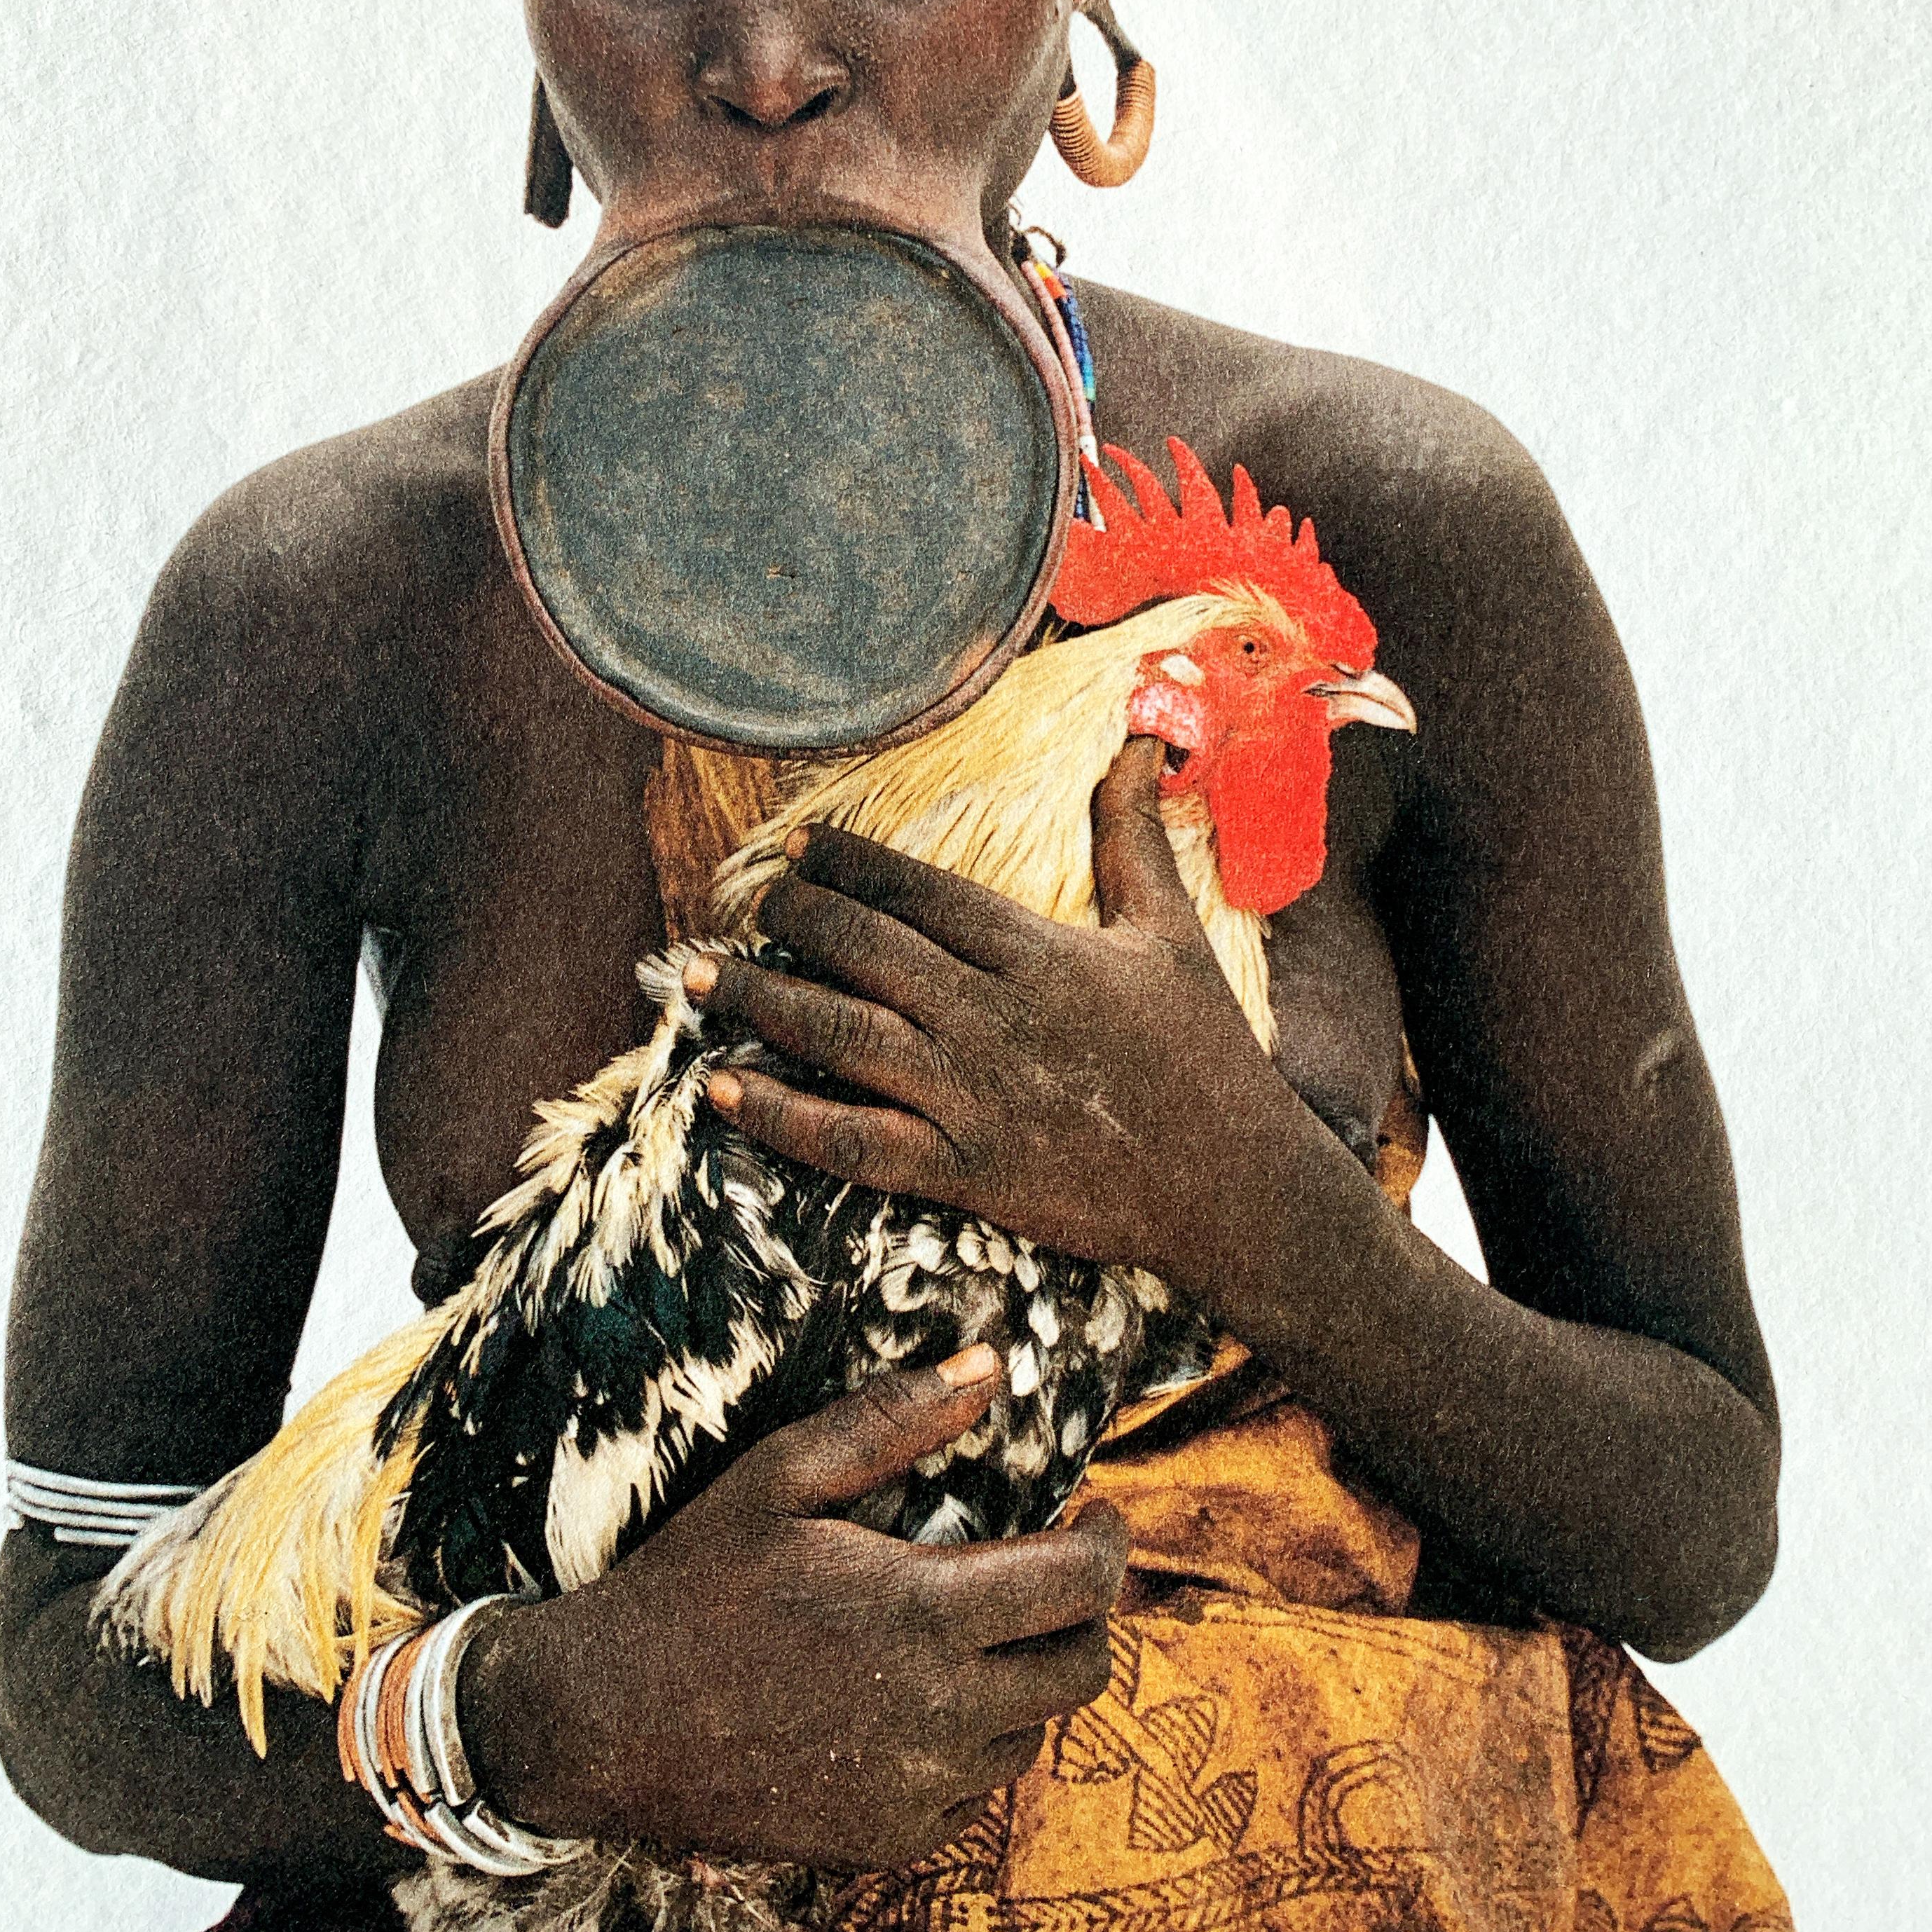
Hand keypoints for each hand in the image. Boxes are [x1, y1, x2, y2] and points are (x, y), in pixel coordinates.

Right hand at [460, 1353, 1128, 1869]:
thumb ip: (893, 1419)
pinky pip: (975, 1794)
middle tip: (1053, 1575)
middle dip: (1089, 1615)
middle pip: (1085, 1670)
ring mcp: (916, 1790)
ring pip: (1035, 1735)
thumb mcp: (780, 1477)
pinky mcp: (888, 1842)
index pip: (1084, 1585)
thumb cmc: (691, 1583)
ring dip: (1027, 1681)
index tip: (1098, 1514)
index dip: (1111, 1543)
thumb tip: (992, 1362)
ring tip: (972, 1636)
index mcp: (924, 1613)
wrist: (599, 1721)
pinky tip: (916, 1703)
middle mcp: (939, 1715)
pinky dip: (971, 1746)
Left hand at [689, 738, 1310, 1296]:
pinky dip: (783, 1116)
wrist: (1236, 1187)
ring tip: (695, 975)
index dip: (849, 863)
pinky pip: (853, 1142)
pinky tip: (721, 1087)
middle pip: (867, 951)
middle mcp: (995, 1016)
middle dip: (794, 919)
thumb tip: (1137, 744)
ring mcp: (975, 1097)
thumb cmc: (1206, 1054)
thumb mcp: (1174, 934)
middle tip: (747, 901)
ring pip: (843, 1035)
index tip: (798, 844)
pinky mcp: (965, 1172)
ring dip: (761, 999)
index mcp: (1039, 952)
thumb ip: (1133, 839)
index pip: (921, 892)